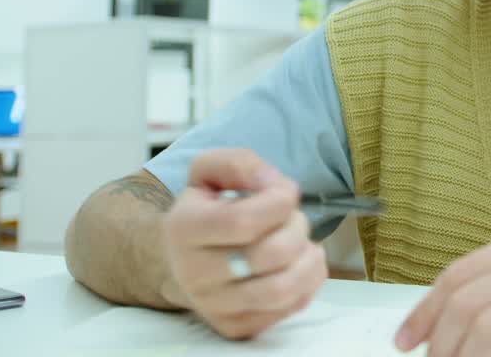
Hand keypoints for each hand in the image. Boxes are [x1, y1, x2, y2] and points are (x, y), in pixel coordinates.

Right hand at [160, 149, 327, 338]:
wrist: (182, 260)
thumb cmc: (205, 210)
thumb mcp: (209, 172)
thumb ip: (239, 163)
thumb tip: (273, 184)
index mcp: (183, 229)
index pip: (242, 221)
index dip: (279, 202)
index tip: (285, 192)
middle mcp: (193, 274)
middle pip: (271, 254)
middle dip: (297, 227)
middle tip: (292, 218)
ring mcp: (214, 307)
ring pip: (283, 289)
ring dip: (307, 257)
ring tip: (300, 242)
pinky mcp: (236, 326)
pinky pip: (292, 307)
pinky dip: (309, 280)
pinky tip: (297, 263)